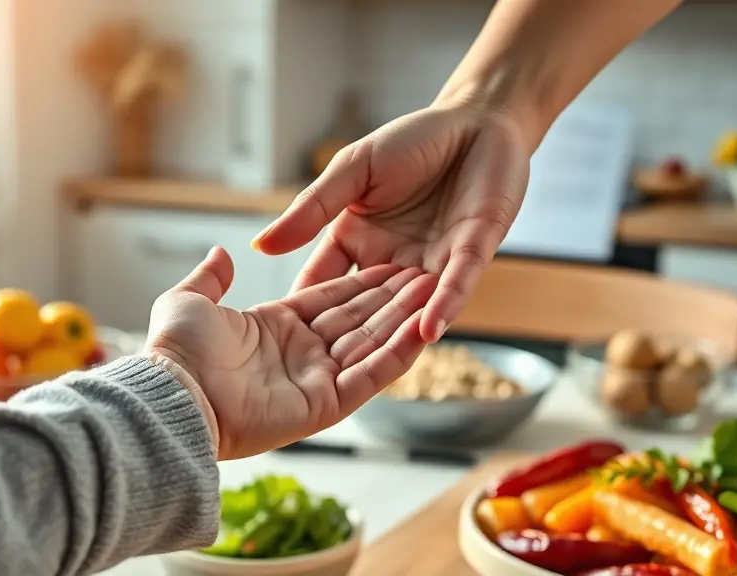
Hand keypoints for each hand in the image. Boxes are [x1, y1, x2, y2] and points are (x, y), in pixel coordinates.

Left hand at [143, 247, 436, 460]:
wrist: (175, 396)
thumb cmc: (176, 352)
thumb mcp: (190, 300)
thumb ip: (211, 278)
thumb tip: (221, 253)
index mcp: (276, 327)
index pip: (331, 299)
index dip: (362, 281)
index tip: (393, 262)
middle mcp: (300, 354)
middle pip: (358, 319)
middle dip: (392, 297)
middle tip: (427, 271)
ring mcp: (316, 381)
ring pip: (371, 343)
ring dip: (403, 318)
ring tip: (434, 290)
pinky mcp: (327, 405)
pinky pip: (371, 375)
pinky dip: (399, 352)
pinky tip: (425, 328)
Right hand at [251, 101, 531, 342]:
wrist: (476, 120)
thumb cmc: (413, 140)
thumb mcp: (352, 171)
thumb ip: (312, 209)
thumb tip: (260, 246)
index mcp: (358, 242)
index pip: (325, 281)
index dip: (303, 307)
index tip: (272, 344)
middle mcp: (393, 262)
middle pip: (367, 305)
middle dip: (347, 336)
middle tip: (318, 373)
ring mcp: (433, 262)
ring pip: (411, 304)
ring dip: (396, 328)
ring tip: (372, 365)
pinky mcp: (472, 254)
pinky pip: (456, 285)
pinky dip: (443, 306)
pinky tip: (429, 329)